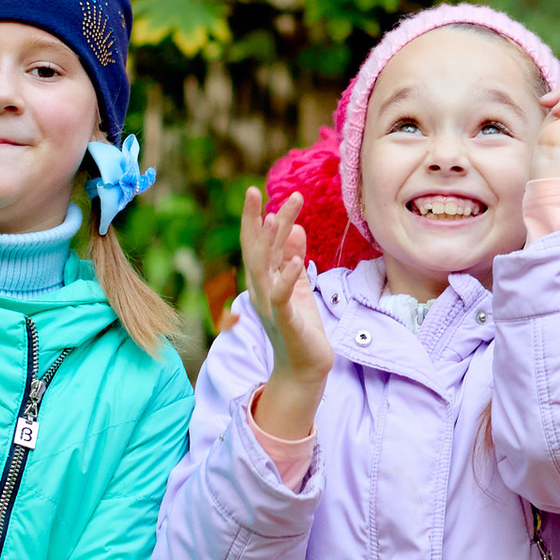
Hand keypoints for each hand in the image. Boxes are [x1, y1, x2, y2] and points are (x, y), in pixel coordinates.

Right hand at [242, 183, 333, 441]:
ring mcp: (271, 306)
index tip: (255, 191)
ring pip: (267, 267)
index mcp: (263, 281)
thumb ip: (293, 257)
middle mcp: (261, 291)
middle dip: (255, 221)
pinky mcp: (287, 321)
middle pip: (256, 250)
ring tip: (278, 215)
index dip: (253, 219)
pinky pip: (283, 297)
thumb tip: (294, 226)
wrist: (305, 368)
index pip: (255, 245)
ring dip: (273, 241)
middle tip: (255, 191)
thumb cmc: (301, 327)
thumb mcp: (298, 286)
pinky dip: (286, 279)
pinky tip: (294, 262)